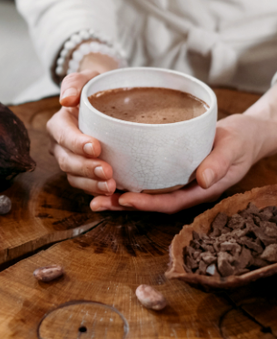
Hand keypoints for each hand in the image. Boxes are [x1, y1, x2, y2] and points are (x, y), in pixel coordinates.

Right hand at [46, 53, 118, 197]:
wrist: (105, 101)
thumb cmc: (95, 89)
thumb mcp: (85, 78)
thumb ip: (74, 83)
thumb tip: (66, 99)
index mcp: (58, 125)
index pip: (63, 136)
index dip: (77, 144)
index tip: (96, 147)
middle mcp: (60, 146)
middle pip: (67, 162)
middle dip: (86, 169)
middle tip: (107, 172)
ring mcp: (71, 161)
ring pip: (75, 177)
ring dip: (92, 184)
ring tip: (111, 186)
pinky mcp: (84, 173)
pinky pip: (86, 186)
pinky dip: (97, 192)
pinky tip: (113, 194)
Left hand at [91, 113, 271, 213]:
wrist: (245, 134)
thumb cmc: (241, 141)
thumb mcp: (234, 149)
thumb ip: (219, 163)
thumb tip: (203, 180)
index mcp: (198, 190)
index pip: (169, 202)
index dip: (147, 203)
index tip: (125, 199)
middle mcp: (182, 189)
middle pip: (149, 201)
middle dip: (122, 204)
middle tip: (95, 203)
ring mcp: (174, 180)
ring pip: (143, 190)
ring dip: (118, 194)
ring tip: (92, 193)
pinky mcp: (167, 168)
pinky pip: (145, 177)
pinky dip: (127, 177)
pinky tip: (107, 173)